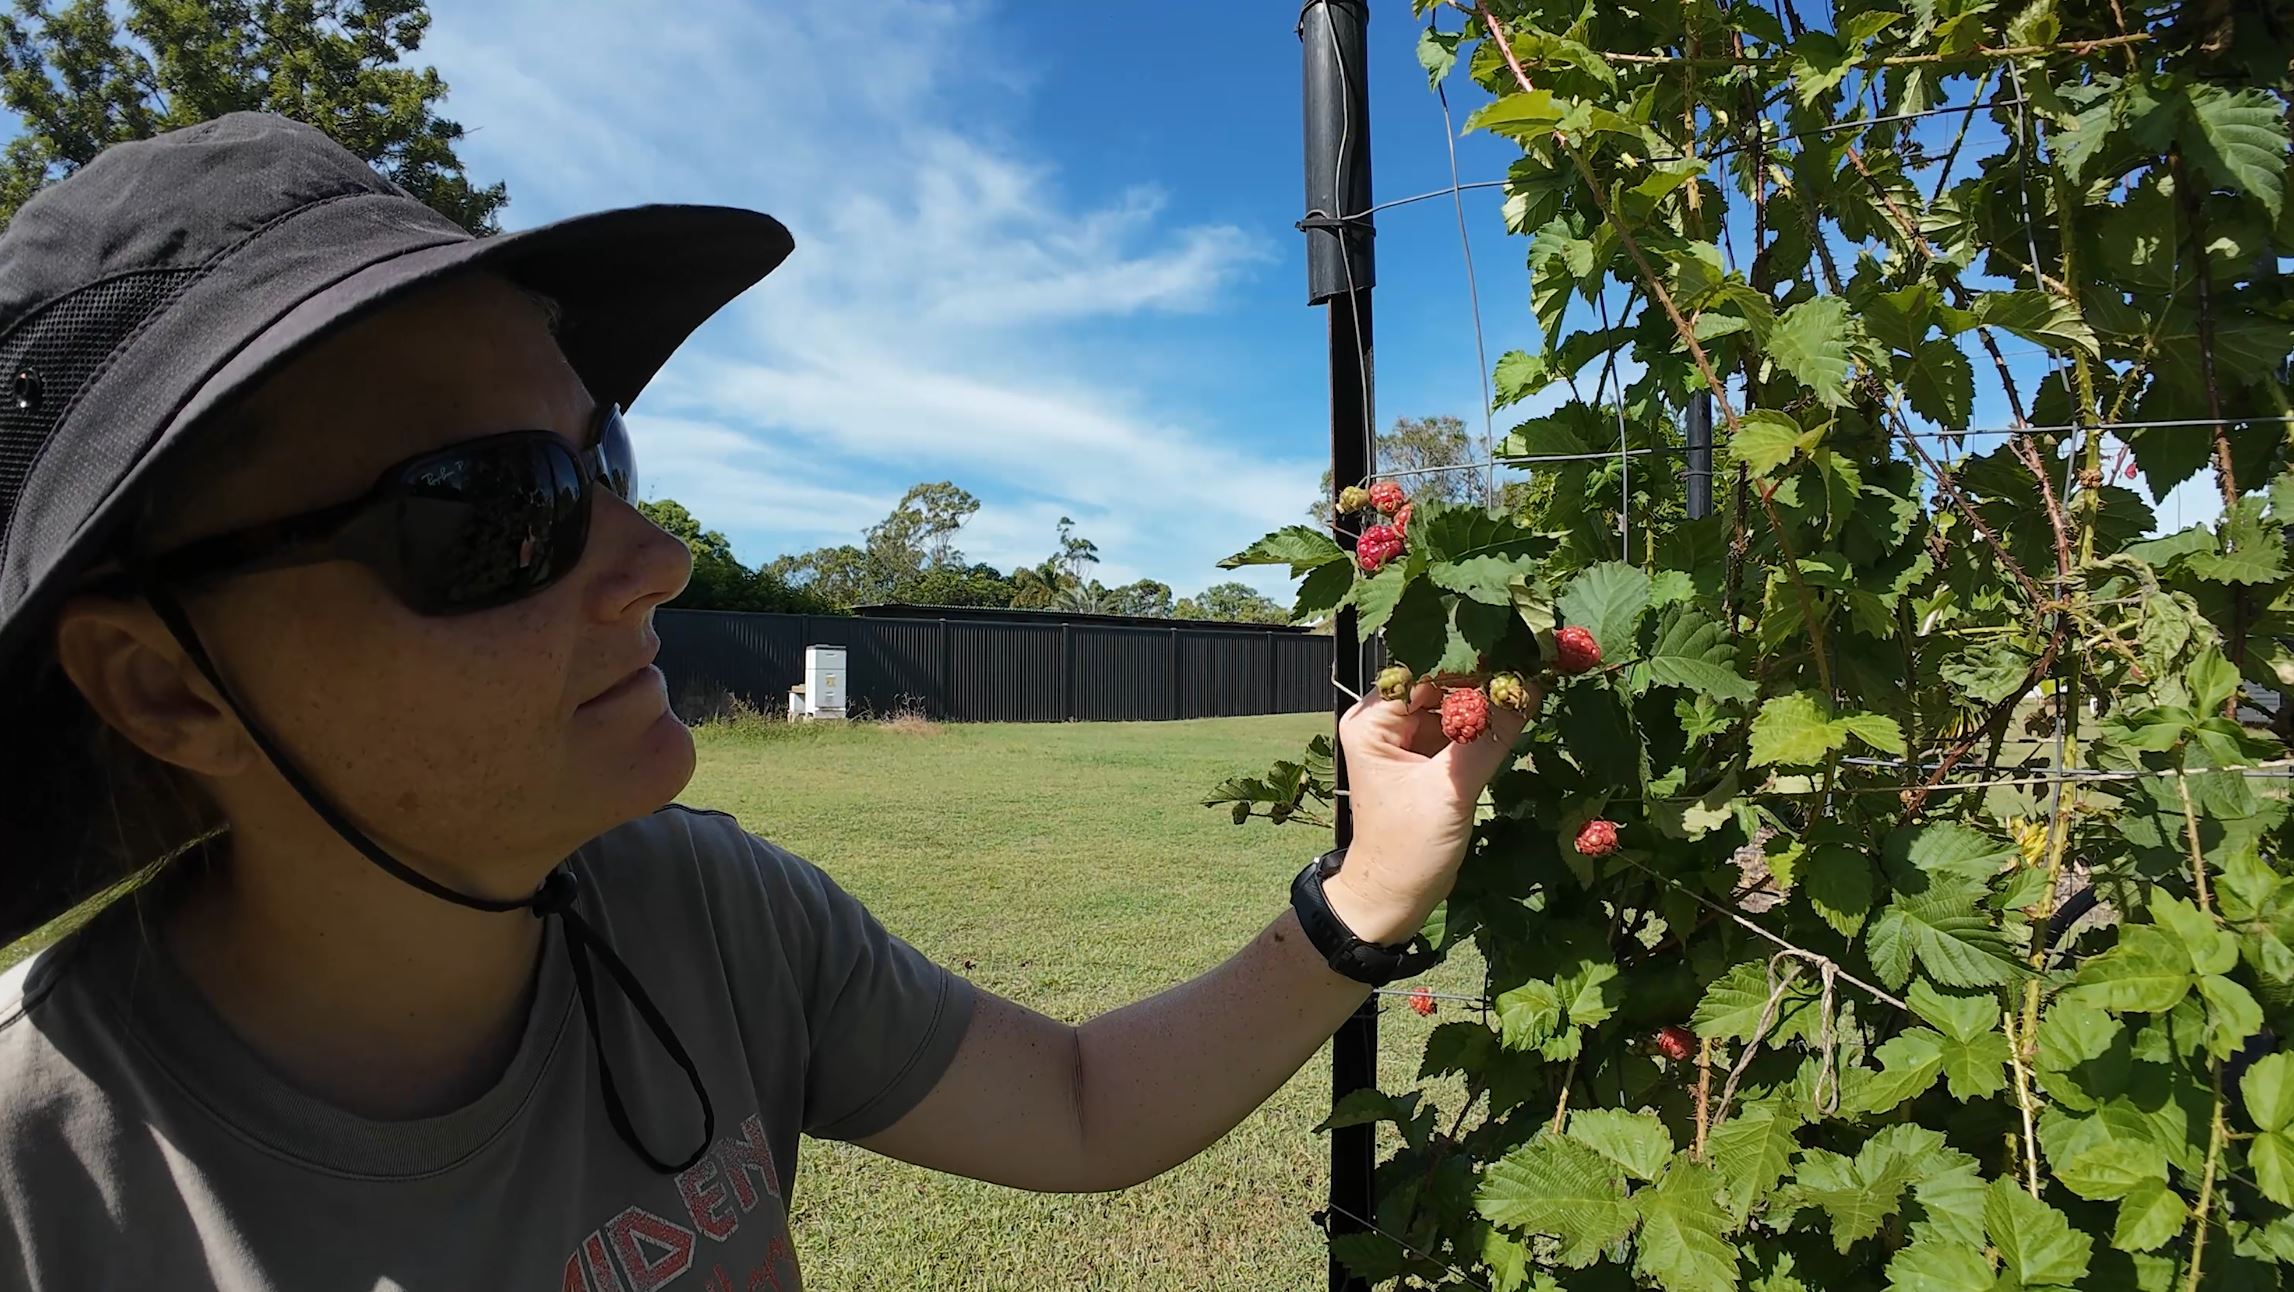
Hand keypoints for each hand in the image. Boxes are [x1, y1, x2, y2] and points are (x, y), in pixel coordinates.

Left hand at [1323, 679, 1537, 945]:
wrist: (1395, 898)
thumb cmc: (1409, 848)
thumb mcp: (1451, 791)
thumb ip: (1490, 737)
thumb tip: (1530, 685)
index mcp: (1371, 721)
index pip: (1423, 671)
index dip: (1469, 659)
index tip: (1516, 647)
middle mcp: (1385, 721)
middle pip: (1440, 681)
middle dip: (1485, 674)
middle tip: (1536, 659)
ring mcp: (1407, 738)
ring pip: (1455, 702)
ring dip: (1490, 695)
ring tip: (1536, 678)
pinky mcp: (1428, 757)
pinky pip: (1462, 726)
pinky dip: (1488, 720)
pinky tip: (1522, 708)